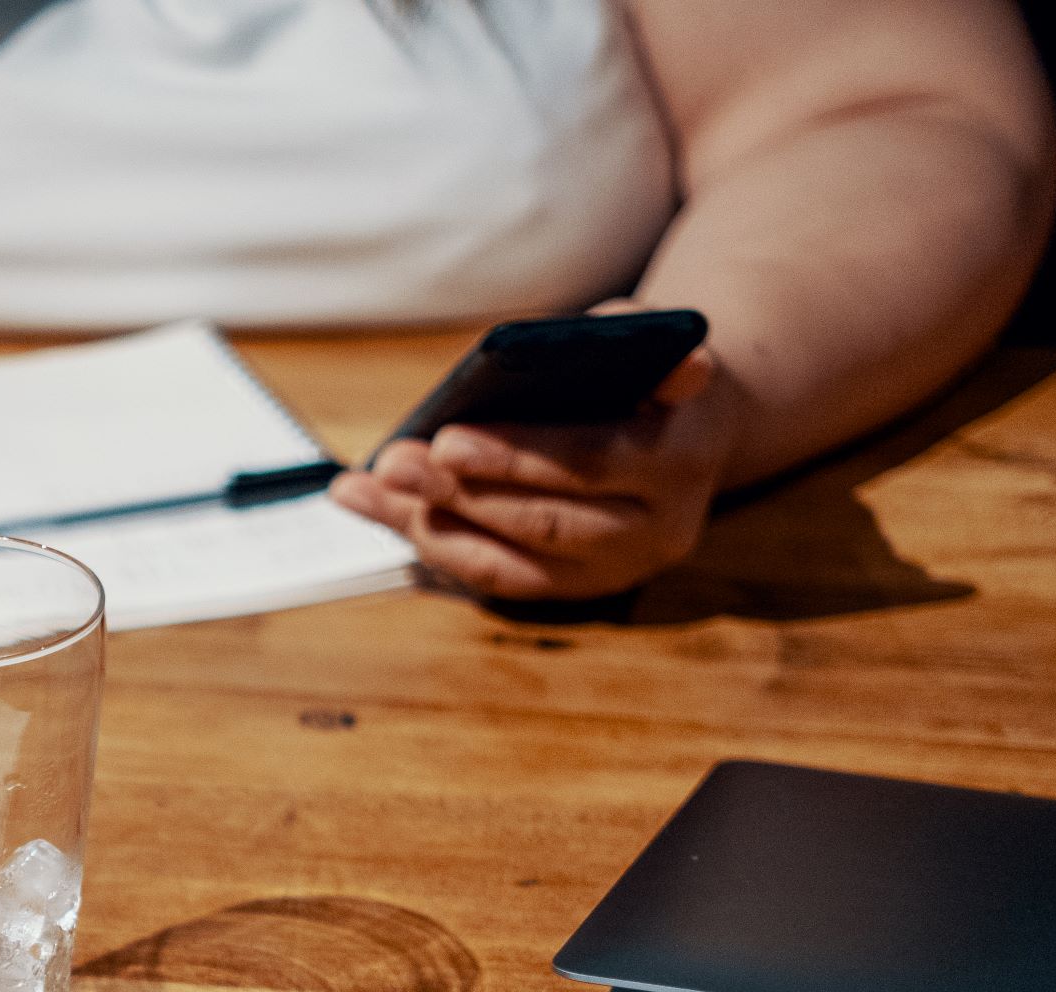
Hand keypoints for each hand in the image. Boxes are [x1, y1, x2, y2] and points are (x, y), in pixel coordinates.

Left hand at [331, 340, 737, 602]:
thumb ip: (612, 337)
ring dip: (429, 525)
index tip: (445, 440)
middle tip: (391, 463)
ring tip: (364, 488)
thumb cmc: (646, 375)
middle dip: (457, 493)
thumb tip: (529, 350)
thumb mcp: (640, 342)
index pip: (590, 461)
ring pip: (512, 563)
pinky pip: (499, 579)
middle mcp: (660, 528)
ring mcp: (619, 569)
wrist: (691, 431)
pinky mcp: (580, 590)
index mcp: (680, 457)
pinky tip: (380, 511)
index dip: (513, 456)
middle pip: (544, 521)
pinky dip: (435, 545)